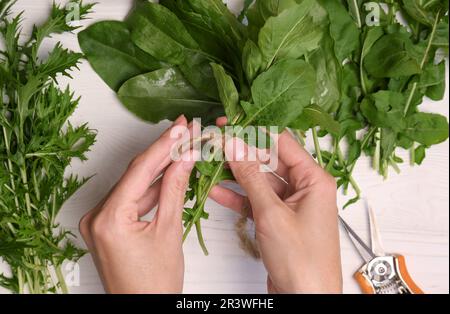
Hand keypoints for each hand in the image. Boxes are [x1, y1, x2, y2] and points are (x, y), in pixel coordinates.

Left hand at [79, 115, 193, 293]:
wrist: (142, 308)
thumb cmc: (154, 284)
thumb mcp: (169, 231)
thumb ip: (174, 190)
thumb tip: (185, 159)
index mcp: (109, 219)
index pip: (140, 171)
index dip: (164, 145)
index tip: (182, 127)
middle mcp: (97, 217)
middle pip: (135, 174)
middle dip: (163, 152)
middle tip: (184, 131)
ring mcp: (100, 221)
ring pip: (134, 185)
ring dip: (159, 169)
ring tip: (182, 147)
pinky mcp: (107, 225)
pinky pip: (131, 199)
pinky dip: (151, 188)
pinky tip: (170, 172)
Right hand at [210, 128, 342, 293]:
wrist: (306, 298)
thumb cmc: (303, 261)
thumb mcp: (272, 213)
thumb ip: (251, 177)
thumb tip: (235, 146)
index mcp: (314, 179)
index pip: (280, 143)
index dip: (252, 131)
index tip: (228, 124)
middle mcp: (305, 188)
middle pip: (268, 160)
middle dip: (240, 152)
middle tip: (214, 143)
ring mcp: (290, 204)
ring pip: (259, 180)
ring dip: (235, 174)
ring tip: (209, 163)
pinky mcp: (278, 219)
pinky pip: (256, 200)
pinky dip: (237, 197)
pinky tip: (216, 190)